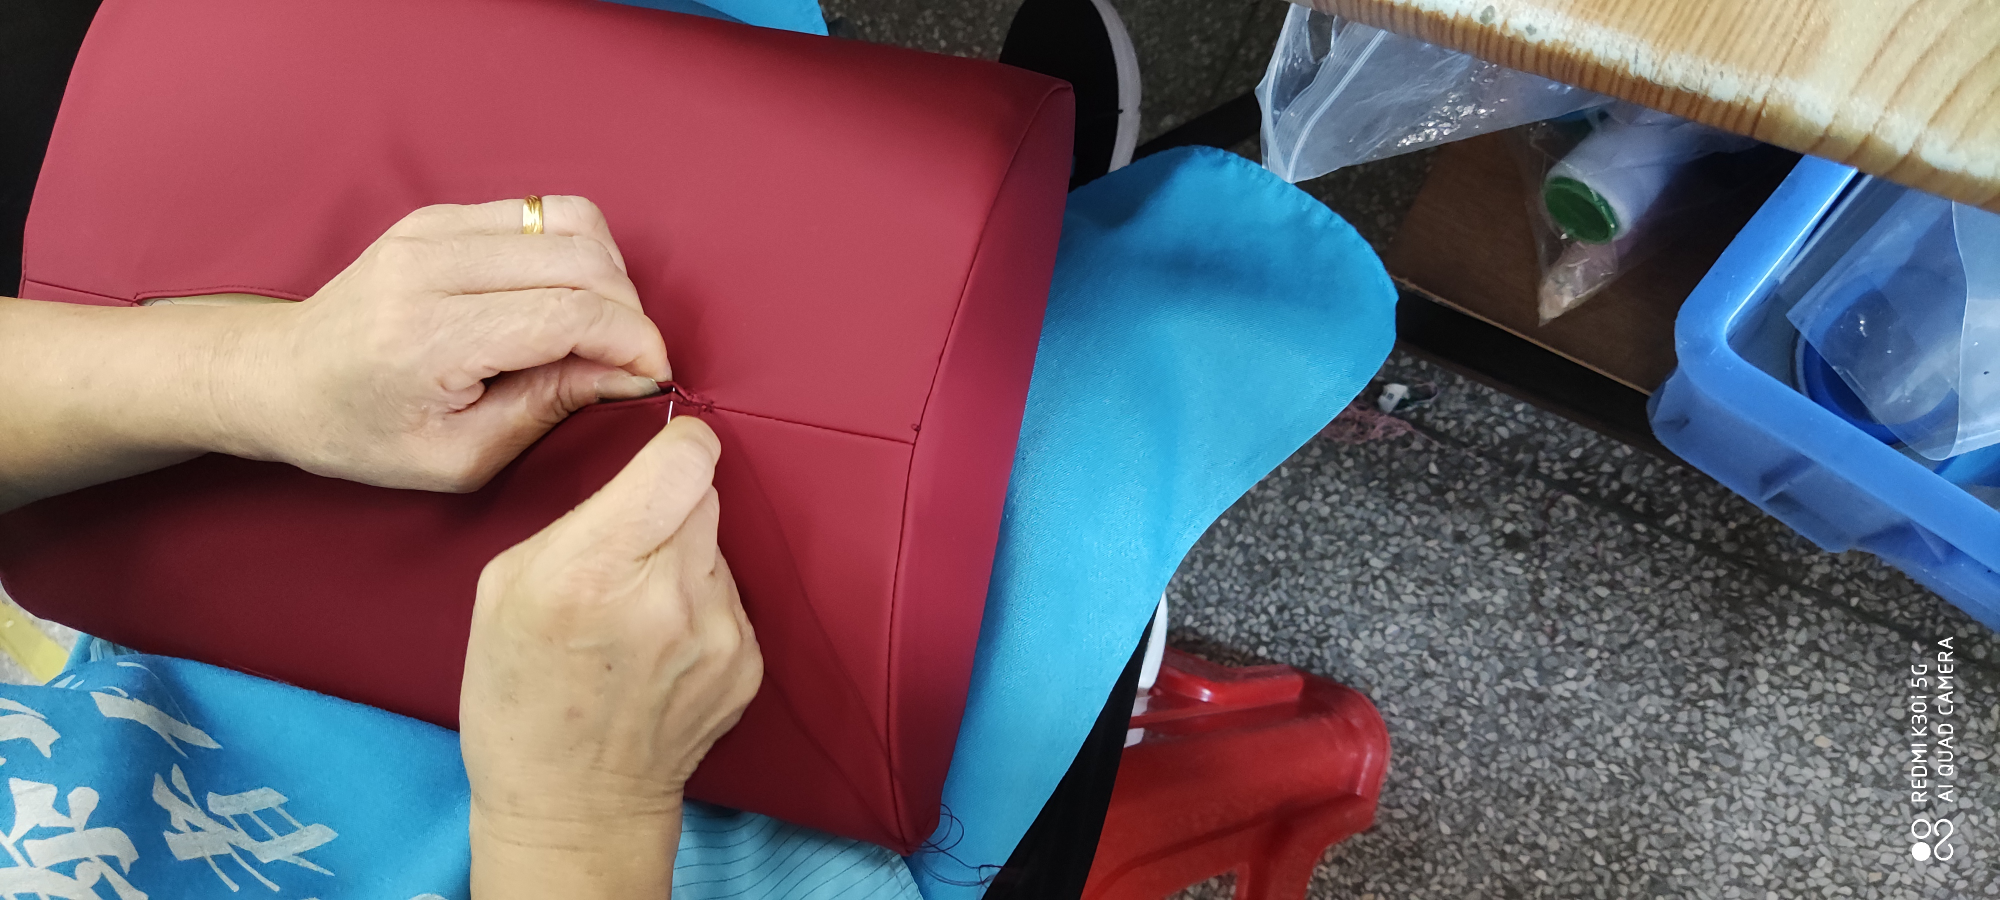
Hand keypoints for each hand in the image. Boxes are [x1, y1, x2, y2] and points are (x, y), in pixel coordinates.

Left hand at [224, 196, 669, 490]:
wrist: (281, 379)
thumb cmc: (361, 433)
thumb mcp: (459, 456)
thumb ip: (549, 406)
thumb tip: (630, 374)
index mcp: (429, 336)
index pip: (568, 312)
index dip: (631, 342)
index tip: (653, 375)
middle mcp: (430, 267)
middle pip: (581, 260)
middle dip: (629, 312)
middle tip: (630, 360)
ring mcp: (432, 228)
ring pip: (573, 222)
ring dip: (610, 276)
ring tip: (602, 327)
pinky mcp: (439, 214)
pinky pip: (543, 212)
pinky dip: (577, 252)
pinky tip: (567, 297)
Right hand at [460, 417, 761, 898]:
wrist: (574, 805)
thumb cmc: (521, 695)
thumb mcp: (506, 587)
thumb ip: (580, 520)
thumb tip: (642, 480)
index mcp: (593, 572)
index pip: (683, 464)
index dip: (679, 444)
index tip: (668, 449)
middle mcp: (667, 600)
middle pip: (704, 496)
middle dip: (670, 506)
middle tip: (630, 550)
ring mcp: (717, 637)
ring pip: (718, 547)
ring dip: (685, 561)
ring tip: (639, 613)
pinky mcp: (746, 664)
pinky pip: (730, 597)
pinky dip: (701, 607)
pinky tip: (662, 648)